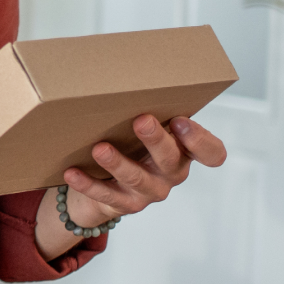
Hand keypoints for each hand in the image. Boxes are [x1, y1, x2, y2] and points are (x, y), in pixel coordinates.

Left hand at [34, 115, 226, 257]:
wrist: (109, 185)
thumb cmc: (132, 145)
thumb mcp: (147, 129)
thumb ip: (149, 110)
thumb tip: (122, 79)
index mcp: (184, 151)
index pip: (211, 152)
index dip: (200, 140)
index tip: (180, 120)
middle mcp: (172, 173)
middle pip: (171, 159)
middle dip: (156, 140)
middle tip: (141, 120)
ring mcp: (150, 191)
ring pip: (136, 178)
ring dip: (118, 163)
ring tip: (100, 148)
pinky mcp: (126, 205)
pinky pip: (106, 195)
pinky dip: (88, 184)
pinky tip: (72, 172)